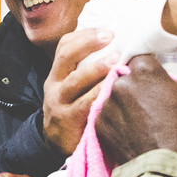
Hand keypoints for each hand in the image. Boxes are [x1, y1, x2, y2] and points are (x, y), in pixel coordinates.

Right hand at [43, 28, 112, 154]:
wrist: (56, 146)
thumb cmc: (75, 112)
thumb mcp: (74, 90)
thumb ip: (89, 73)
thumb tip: (121, 50)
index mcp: (58, 74)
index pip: (65, 46)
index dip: (85, 35)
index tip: (108, 29)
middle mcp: (55, 86)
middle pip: (66, 57)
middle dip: (88, 43)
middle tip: (111, 37)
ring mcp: (59, 104)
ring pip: (74, 81)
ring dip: (96, 69)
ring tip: (115, 62)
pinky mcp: (68, 121)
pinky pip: (84, 105)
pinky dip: (100, 95)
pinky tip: (116, 90)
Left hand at [96, 53, 176, 164]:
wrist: (161, 168)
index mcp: (144, 70)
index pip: (143, 59)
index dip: (152, 70)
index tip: (160, 83)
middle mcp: (120, 83)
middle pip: (128, 77)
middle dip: (139, 87)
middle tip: (154, 105)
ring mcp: (107, 104)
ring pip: (116, 96)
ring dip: (126, 104)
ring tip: (143, 120)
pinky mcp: (99, 124)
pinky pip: (108, 115)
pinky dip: (117, 121)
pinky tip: (132, 131)